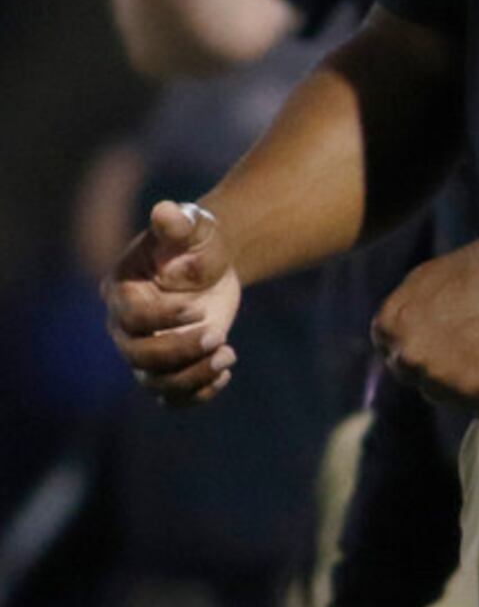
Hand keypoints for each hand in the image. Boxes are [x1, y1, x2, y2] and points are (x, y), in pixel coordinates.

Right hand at [104, 200, 242, 403]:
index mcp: (122, 291)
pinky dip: (197, 394)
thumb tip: (165, 210)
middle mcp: (125, 326)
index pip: (131, 317)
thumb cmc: (196, 242)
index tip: (200, 308)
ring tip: (228, 354)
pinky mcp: (169, 366)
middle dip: (178, 351)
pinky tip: (224, 373)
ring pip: (154, 382)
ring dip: (191, 376)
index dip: (163, 318)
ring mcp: (146, 349)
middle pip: (138, 356)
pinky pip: (172, 396)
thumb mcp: (192, 228)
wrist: (212, 263)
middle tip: (218, 336)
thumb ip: (178, 223)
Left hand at [372, 238, 478, 408]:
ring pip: (440, 393)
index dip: (418, 350)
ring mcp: (437, 376)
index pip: (393, 354)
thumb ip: (405, 310)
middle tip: (463, 353)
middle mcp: (407, 356)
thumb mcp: (422, 279)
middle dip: (434, 367)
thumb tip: (402, 333)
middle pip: (414, 376)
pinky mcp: (470, 391)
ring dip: (457, 382)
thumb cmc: (473, 268)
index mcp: (388, 328)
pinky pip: (473, 402)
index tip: (438, 345)